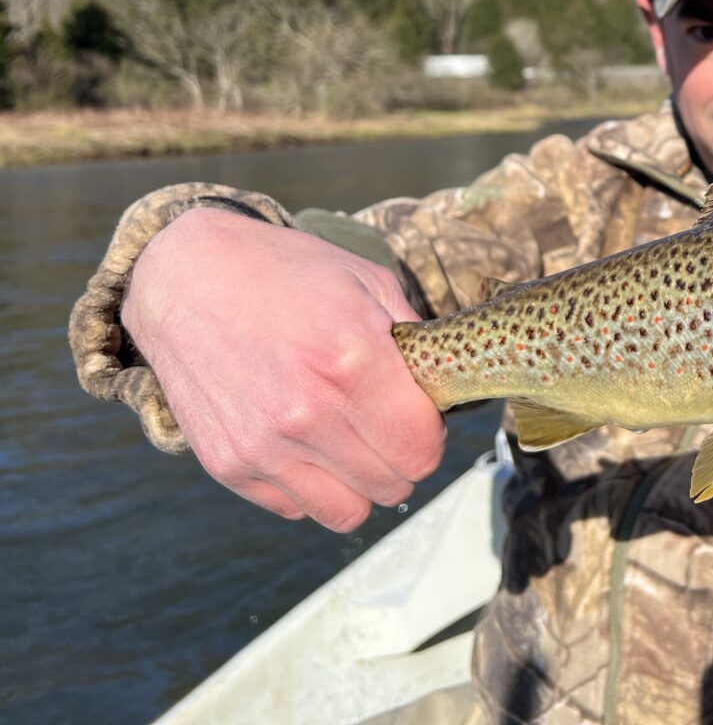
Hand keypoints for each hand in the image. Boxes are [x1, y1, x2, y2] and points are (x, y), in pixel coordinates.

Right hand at [122, 207, 446, 531]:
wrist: (188, 276)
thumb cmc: (287, 274)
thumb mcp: (368, 283)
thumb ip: (416, 342)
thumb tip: (451, 385)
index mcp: (351, 362)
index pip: (421, 450)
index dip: (429, 434)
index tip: (418, 414)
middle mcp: (306, 413)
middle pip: (392, 485)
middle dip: (401, 458)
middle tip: (384, 421)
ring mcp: (263, 445)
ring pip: (348, 512)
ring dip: (360, 482)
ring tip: (349, 438)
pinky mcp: (228, 464)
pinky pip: (297, 508)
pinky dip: (312, 485)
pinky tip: (305, 439)